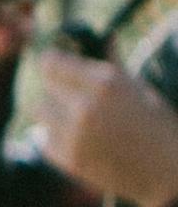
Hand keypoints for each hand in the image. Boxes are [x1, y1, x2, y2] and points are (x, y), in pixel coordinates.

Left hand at [28, 49, 177, 206]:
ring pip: (40, 112)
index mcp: (105, 83)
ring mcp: (73, 136)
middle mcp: (84, 107)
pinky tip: (80, 138)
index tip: (53, 63)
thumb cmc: (158, 123)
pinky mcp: (67, 160)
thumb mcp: (139, 87)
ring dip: (53, 112)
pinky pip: (45, 139)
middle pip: (44, 87)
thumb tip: (104, 36)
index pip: (52, 63)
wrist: (165, 170)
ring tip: (77, 116)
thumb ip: (114, 62)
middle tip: (72, 93)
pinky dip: (56, 137)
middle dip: (56, 87)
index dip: (52, 62)